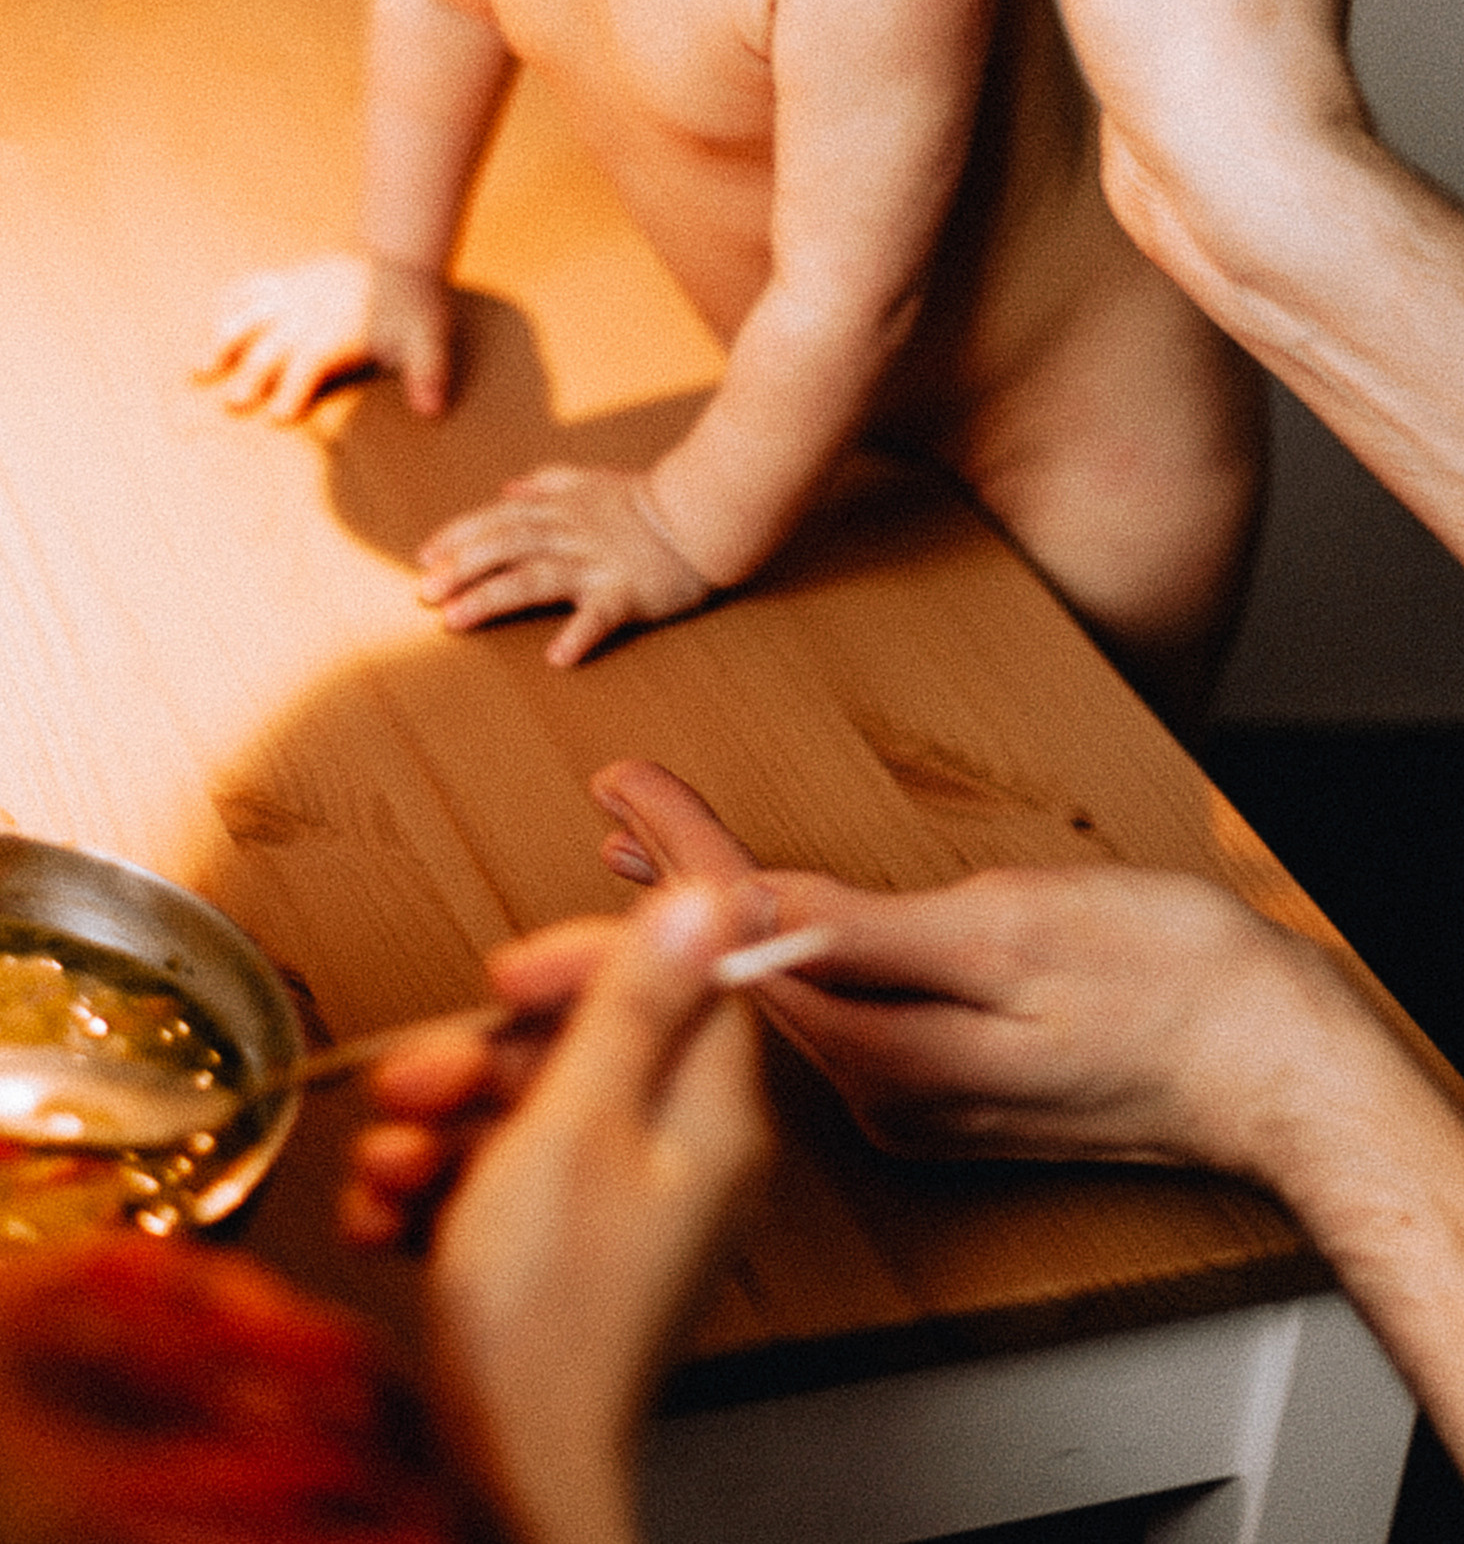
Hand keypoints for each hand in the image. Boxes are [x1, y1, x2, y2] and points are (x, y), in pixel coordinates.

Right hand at [197, 253, 453, 421]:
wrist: (398, 260)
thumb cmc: (411, 310)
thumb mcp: (429, 340)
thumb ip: (428, 374)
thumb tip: (431, 410)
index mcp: (338, 331)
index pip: (311, 361)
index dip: (295, 387)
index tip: (280, 416)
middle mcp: (308, 312)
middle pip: (272, 344)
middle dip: (252, 374)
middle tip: (234, 403)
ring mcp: (291, 295)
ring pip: (247, 315)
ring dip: (222, 340)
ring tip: (199, 369)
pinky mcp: (281, 283)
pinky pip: (246, 288)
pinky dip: (225, 305)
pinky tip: (205, 327)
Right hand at [350, 884, 772, 1543]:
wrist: (513, 1477)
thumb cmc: (546, 1316)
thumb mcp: (573, 1124)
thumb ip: (633, 1005)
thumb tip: (709, 897)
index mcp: (712, 1116)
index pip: (681, 980)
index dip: (585, 962)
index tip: (507, 980)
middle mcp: (684, 1155)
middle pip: (586, 1047)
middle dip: (478, 1059)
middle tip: (412, 1088)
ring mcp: (629, 1207)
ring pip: (531, 1113)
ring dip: (441, 1129)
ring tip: (387, 1170)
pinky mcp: (575, 1251)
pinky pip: (510, 1179)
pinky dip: (444, 1189)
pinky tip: (389, 1217)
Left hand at [416, 465, 711, 666]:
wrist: (705, 513)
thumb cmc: (647, 502)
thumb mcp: (592, 481)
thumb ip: (548, 482)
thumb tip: (507, 489)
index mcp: (560, 509)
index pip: (498, 520)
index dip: (458, 536)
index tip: (423, 557)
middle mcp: (571, 534)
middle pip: (505, 547)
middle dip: (460, 568)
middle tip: (422, 594)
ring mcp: (598, 564)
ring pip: (536, 578)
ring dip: (491, 598)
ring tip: (455, 621)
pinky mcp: (629, 593)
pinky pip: (601, 616)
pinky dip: (579, 635)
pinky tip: (556, 657)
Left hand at [587, 758, 1363, 1178]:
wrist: (1279, 1066)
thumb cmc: (1168, 986)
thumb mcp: (1008, 933)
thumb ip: (864, 935)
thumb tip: (742, 915)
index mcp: (883, 1060)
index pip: (734, 944)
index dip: (671, 854)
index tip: (620, 784)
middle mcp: (883, 1097)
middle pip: (733, 984)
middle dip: (662, 895)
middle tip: (606, 814)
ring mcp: (915, 1101)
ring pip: (777, 999)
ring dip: (710, 922)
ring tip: (644, 858)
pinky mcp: (948, 1089)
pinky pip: (830, 1012)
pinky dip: (778, 952)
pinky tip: (761, 920)